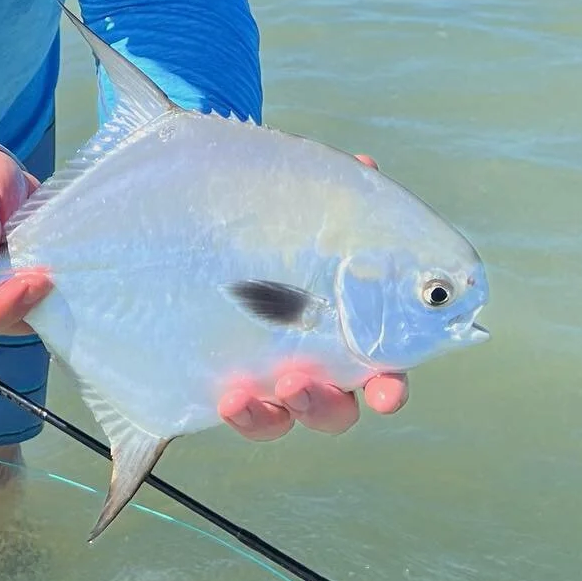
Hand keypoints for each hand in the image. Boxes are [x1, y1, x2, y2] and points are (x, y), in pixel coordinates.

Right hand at [0, 145, 50, 341]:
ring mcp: (3, 296)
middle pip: (0, 323)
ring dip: (45, 298)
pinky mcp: (27, 290)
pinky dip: (58, 290)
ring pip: (27, 317)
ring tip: (56, 265)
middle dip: (26, 303)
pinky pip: (44, 304)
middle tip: (48, 273)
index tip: (26, 281)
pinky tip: (63, 267)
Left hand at [219, 152, 408, 440]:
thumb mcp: (299, 199)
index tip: (386, 391)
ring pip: (295, 415)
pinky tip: (231, 397)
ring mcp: (270, 375)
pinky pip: (246, 415)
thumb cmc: (269, 218)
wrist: (191, 230)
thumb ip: (335, 193)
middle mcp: (314, 360)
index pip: (382, 365)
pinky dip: (246, 413)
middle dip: (335, 403)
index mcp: (347, 326)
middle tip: (317, 384)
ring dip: (297, 407)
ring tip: (283, 383)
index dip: (389, 385)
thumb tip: (364, 165)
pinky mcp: (228, 384)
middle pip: (341, 404)